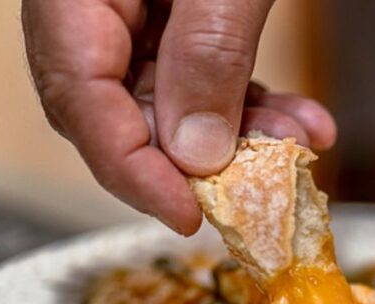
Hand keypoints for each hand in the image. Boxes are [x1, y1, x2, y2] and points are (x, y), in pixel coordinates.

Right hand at [21, 0, 336, 234]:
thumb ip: (208, 52)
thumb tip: (196, 151)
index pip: (75, 95)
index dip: (129, 167)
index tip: (187, 213)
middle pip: (117, 107)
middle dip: (194, 155)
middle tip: (250, 186)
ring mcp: (132, 3)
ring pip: (168, 97)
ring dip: (239, 130)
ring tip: (299, 143)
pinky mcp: (174, 8)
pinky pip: (199, 69)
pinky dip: (250, 99)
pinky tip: (298, 121)